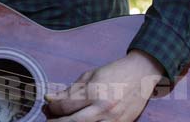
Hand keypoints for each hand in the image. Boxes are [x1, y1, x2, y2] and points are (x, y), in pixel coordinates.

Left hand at [45, 50, 163, 120]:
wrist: (141, 74)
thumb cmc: (114, 72)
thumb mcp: (89, 76)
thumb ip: (70, 90)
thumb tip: (51, 98)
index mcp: (93, 92)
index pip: (66, 105)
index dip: (53, 107)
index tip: (48, 105)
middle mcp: (103, 108)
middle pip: (73, 121)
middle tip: (49, 121)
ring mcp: (114, 119)